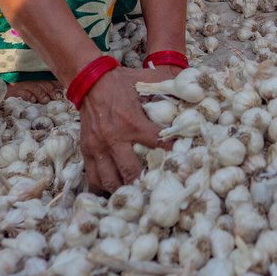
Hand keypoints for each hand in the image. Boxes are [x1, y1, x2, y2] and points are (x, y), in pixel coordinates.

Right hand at [77, 64, 179, 192]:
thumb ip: (166, 87)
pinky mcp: (87, 150)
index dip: (171, 156)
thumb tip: (189, 93)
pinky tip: (114, 191)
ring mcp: (99, 147)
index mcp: (133, 122)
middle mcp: (115, 138)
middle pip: (131, 171)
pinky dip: (103, 187)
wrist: (91, 81)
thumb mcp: (146, 80)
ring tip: (136, 195)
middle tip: (155, 191)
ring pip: (110, 179)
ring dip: (123, 190)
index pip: (158, 144)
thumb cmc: (122, 83)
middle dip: (144, 184)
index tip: (181, 166)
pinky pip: (93, 177)